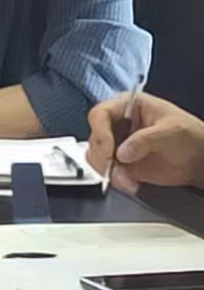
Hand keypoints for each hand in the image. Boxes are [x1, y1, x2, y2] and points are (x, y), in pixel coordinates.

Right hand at [87, 91, 203, 190]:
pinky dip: (115, 180)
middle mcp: (119, 125)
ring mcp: (119, 145)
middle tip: (117, 168)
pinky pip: (107, 172)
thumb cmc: (192, 137)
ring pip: (96, 157)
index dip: (100, 132)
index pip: (100, 114)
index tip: (109, 150)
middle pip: (95, 138)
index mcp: (129, 107)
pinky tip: (130, 183)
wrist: (201, 160)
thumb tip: (122, 152)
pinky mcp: (121, 164)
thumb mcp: (173, 131)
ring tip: (127, 179)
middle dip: (104, 157)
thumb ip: (146, 139)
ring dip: (109, 171)